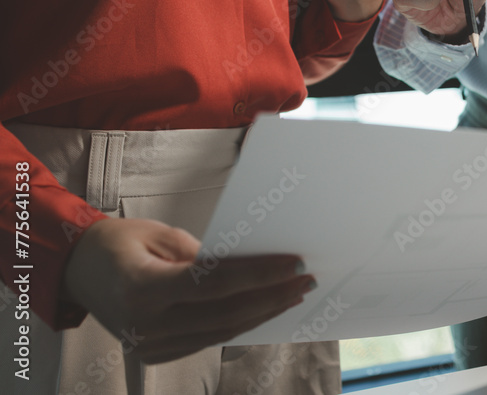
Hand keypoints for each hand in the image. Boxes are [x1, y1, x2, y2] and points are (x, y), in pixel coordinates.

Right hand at [62, 217, 313, 364]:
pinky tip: (265, 308)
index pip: (216, 285)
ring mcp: (150, 345)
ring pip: (222, 331)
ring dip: (263, 312)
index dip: (260, 275)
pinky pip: (208, 339)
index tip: (295, 264)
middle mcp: (146, 325)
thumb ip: (203, 255)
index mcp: (142, 290)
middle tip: (306, 279)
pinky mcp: (156, 353)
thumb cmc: (118, 243)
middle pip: (226, 313)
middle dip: (272, 296)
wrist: (76, 270)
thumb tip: (252, 264)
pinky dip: (240, 323)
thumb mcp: (160, 235)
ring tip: (294, 293)